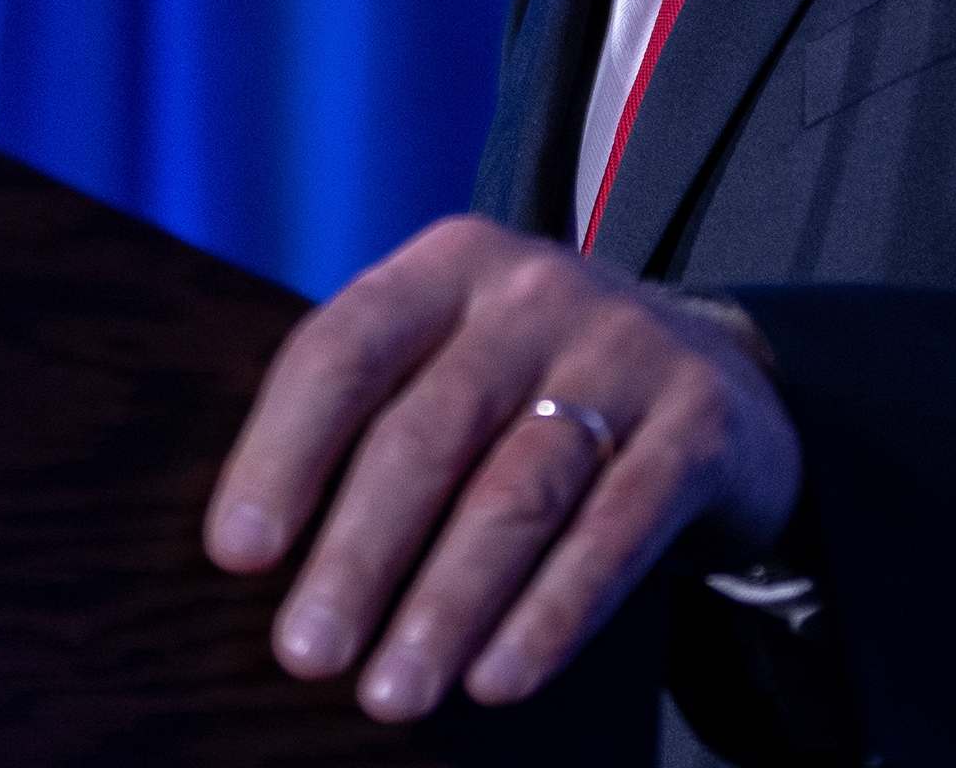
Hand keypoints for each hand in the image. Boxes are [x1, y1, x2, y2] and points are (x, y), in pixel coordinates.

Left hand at [203, 215, 801, 720]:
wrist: (718, 372)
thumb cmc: (533, 384)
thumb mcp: (456, 355)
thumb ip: (373, 414)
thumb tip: (258, 553)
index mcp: (447, 264)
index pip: (343, 350)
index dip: (282, 453)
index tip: (237, 554)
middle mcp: (533, 293)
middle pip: (425, 434)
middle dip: (357, 555)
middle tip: (305, 652)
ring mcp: (624, 352)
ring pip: (516, 493)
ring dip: (445, 606)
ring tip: (390, 691)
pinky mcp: (697, 426)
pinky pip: (614, 534)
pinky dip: (550, 616)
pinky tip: (497, 679)